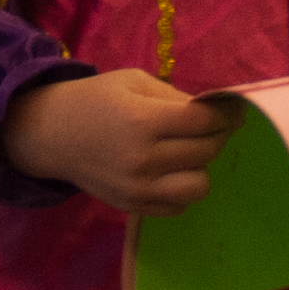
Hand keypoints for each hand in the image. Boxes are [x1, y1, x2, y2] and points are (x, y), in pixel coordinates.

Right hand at [2, 70, 231, 216]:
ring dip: (201, 166)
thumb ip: (175, 97)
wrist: (52, 134)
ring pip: (198, 187)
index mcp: (142, 121)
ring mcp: (137, 189)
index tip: (236, 109)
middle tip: (214, 125)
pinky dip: (182, 189)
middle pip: (206, 152)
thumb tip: (216, 111)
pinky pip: (178, 207)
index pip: (204, 123)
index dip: (228, 115)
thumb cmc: (95, 100)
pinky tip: (171, 170)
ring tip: (190, 151)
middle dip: (218, 135)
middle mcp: (142, 160)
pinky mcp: (132, 207)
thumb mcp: (134, 82)